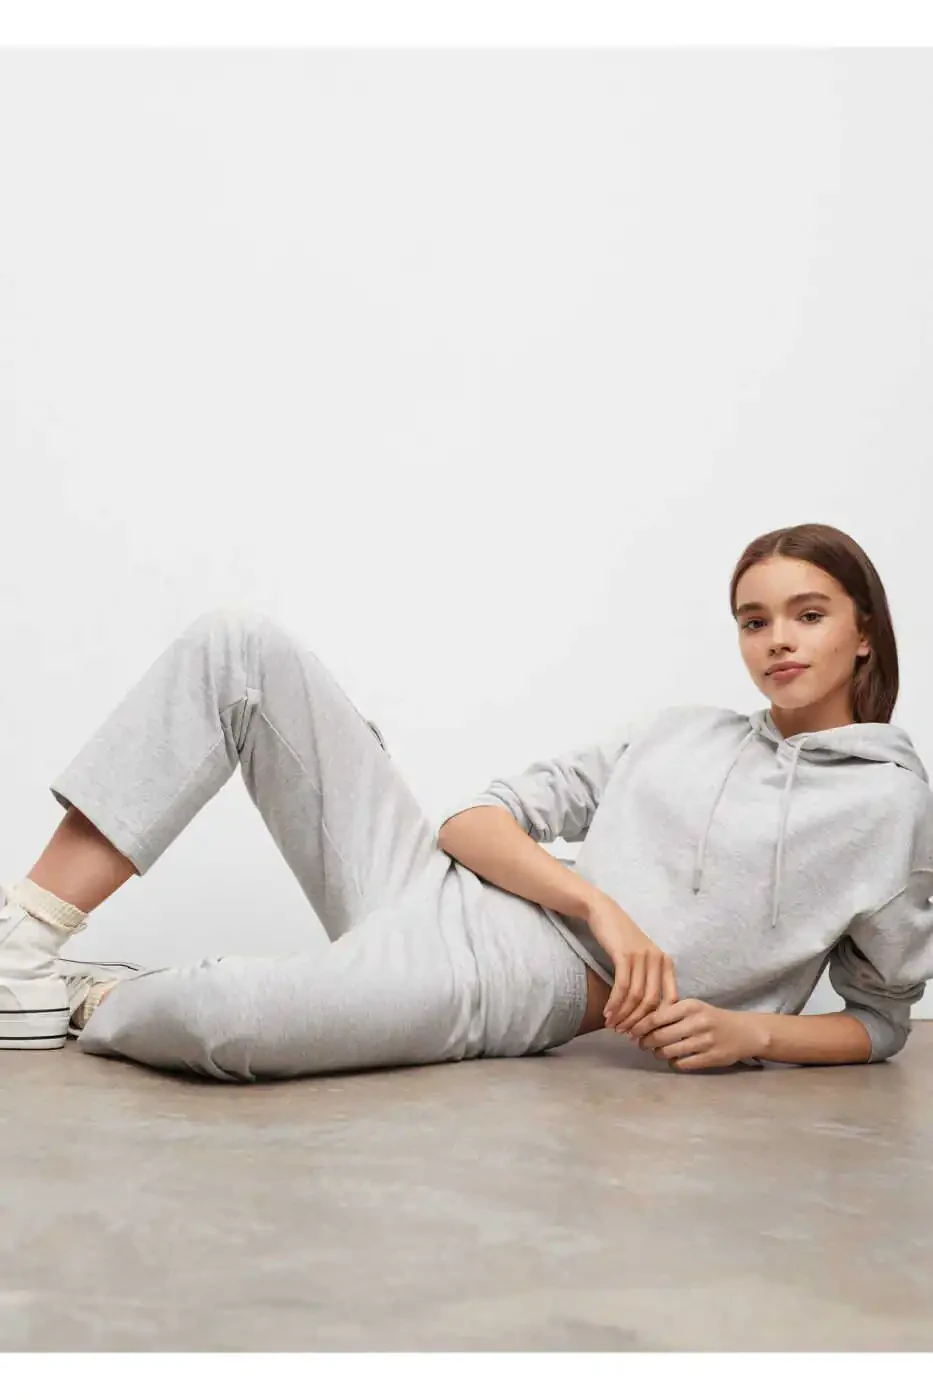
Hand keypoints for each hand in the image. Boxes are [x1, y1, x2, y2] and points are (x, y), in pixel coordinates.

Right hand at [585, 894, 677, 1033]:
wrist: (604, 912)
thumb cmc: (622, 938)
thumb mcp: (642, 957)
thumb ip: (649, 978)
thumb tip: (647, 1012)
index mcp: (666, 962)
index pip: (670, 999)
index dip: (659, 1020)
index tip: (646, 1031)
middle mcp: (657, 960)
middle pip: (652, 1002)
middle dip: (639, 1021)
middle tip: (626, 1034)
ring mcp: (641, 957)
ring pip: (636, 997)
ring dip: (624, 1015)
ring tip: (613, 1026)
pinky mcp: (624, 955)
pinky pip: (621, 987)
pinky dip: (615, 1003)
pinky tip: (608, 1013)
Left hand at [627, 999, 765, 1070]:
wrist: (744, 1032)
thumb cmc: (712, 1018)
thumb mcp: (693, 1007)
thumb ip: (670, 1012)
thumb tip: (640, 1023)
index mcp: (690, 1006)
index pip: (656, 1017)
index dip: (640, 1027)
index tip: (633, 1032)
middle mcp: (697, 1022)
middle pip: (660, 1036)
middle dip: (646, 1042)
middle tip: (642, 1044)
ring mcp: (705, 1041)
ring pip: (669, 1052)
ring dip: (658, 1054)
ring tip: (657, 1052)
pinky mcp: (711, 1058)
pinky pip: (682, 1064)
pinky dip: (673, 1064)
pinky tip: (674, 1060)